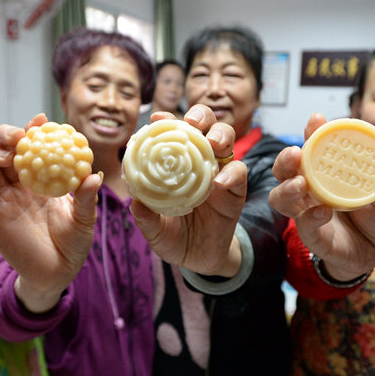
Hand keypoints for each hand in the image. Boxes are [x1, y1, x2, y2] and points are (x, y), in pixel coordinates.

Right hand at [0, 114, 100, 311]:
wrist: (57, 273)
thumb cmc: (73, 243)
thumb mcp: (84, 220)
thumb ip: (85, 199)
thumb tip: (93, 177)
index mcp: (41, 178)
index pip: (33, 147)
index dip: (33, 130)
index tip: (41, 120)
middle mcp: (18, 184)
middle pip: (4, 149)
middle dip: (8, 136)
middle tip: (19, 136)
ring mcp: (1, 199)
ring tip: (5, 157)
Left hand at [130, 104, 246, 276]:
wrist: (198, 259)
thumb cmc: (173, 238)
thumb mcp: (156, 231)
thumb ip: (147, 219)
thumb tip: (135, 205)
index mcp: (175, 164)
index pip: (173, 134)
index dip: (166, 122)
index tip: (156, 118)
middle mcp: (198, 161)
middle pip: (205, 126)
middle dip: (201, 116)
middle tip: (192, 122)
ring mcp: (219, 172)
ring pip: (226, 141)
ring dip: (221, 135)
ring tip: (213, 143)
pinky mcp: (236, 189)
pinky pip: (239, 172)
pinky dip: (232, 172)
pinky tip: (220, 181)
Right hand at [269, 113, 374, 280]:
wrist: (373, 252)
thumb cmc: (374, 218)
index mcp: (325, 174)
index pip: (313, 149)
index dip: (311, 132)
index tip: (316, 118)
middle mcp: (309, 190)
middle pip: (285, 170)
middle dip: (285, 159)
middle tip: (296, 153)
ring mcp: (306, 213)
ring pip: (281, 198)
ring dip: (287, 188)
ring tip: (301, 184)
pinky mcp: (313, 237)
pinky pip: (304, 226)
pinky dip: (310, 218)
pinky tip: (322, 212)